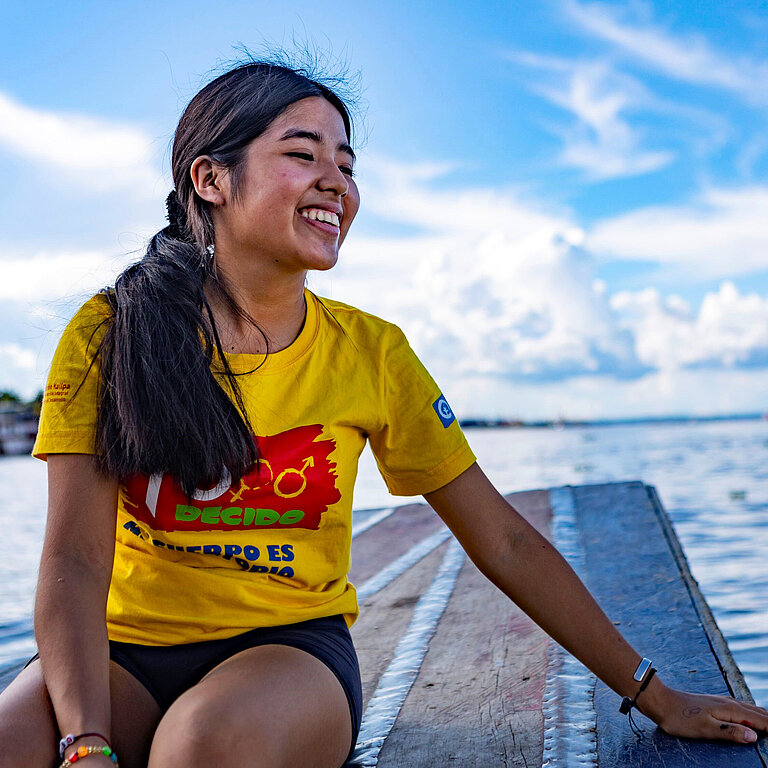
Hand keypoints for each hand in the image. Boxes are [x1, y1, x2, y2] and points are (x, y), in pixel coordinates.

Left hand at [641, 682, 767, 743]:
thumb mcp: (706, 729)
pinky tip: (751, 720)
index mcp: (730, 709)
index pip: (761, 720)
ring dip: (764, 718)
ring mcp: (722, 701)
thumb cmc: (681, 718)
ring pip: (751, 708)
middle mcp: (729, 702)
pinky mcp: (715, 703)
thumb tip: (754, 736)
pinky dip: (753, 714)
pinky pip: (742, 708)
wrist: (661, 702)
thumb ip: (730, 732)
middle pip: (759, 712)